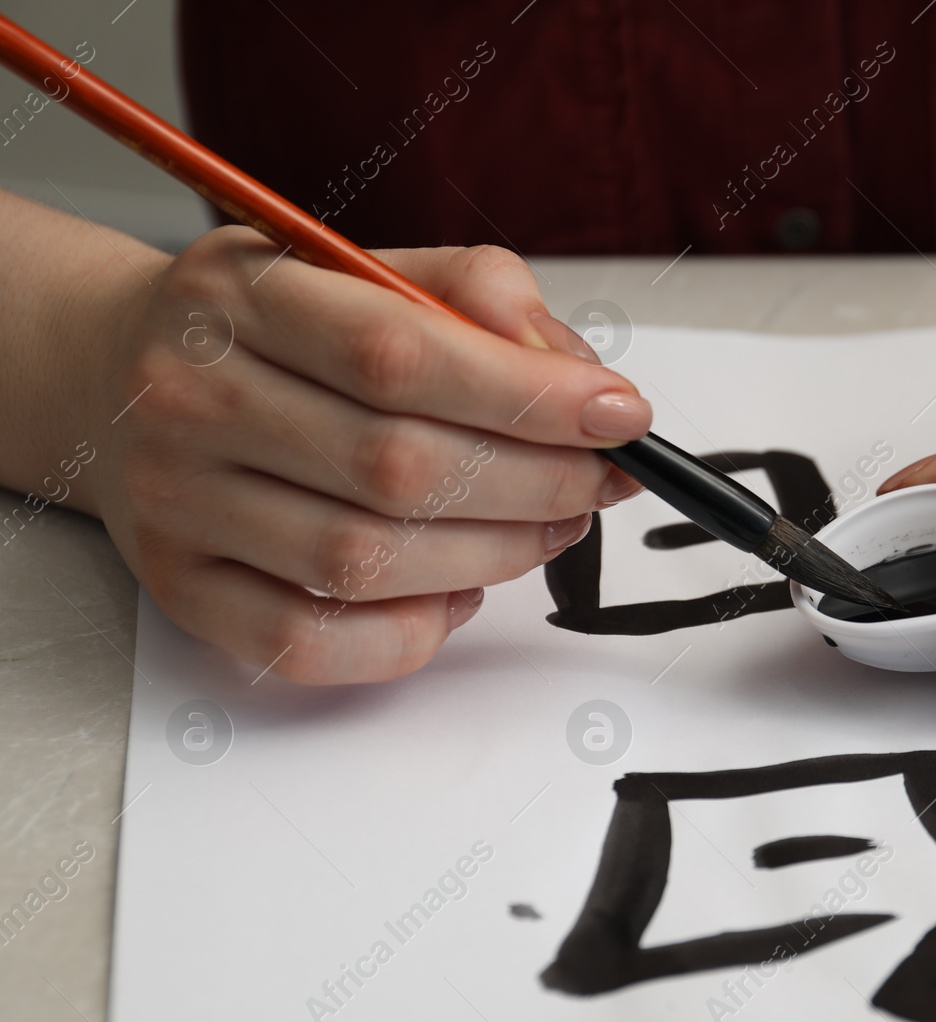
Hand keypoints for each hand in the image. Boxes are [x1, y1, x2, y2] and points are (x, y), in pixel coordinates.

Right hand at [85, 228, 647, 683]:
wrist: (117, 376)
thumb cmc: (274, 328)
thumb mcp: (364, 267)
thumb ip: (476, 296)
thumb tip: (573, 374)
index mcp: (243, 297)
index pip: (402, 354)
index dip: (530, 395)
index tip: (621, 414)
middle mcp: (192, 399)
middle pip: (398, 468)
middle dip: (536, 482)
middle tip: (602, 479)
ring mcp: (177, 504)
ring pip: (366, 562)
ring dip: (494, 555)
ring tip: (551, 524)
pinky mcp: (183, 590)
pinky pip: (311, 644)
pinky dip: (413, 631)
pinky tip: (461, 589)